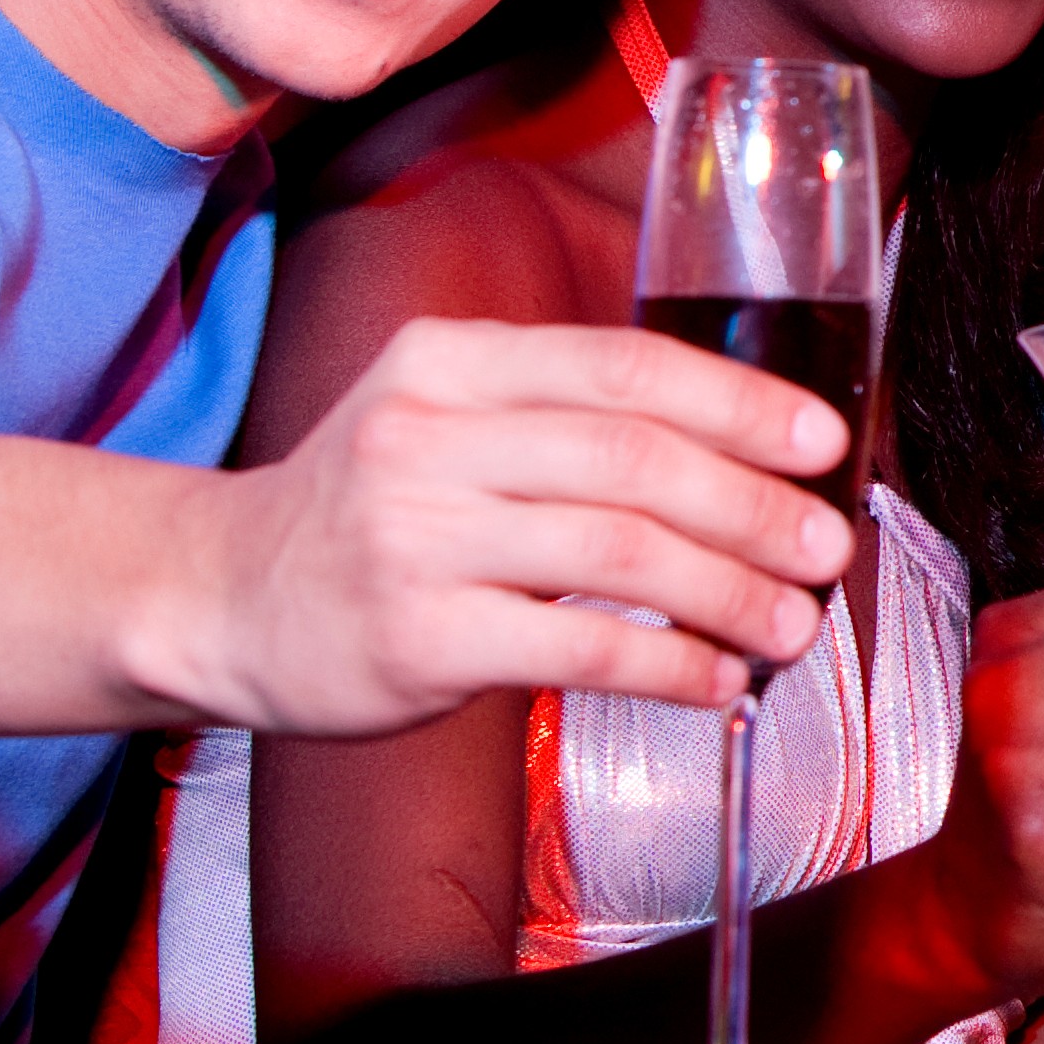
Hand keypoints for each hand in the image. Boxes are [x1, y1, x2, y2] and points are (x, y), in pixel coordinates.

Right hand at [177, 317, 852, 729]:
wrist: (218, 598)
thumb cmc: (366, 512)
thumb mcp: (444, 419)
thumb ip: (568, 420)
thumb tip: (747, 457)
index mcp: (451, 363)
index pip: (625, 367)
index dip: (740, 403)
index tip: (821, 442)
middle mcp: (426, 437)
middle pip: (636, 459)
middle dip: (754, 505)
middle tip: (825, 546)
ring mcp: (414, 537)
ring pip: (620, 552)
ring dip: (730, 592)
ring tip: (792, 624)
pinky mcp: (417, 636)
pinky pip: (578, 648)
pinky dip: (668, 664)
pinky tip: (714, 679)